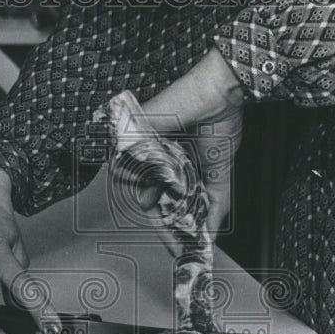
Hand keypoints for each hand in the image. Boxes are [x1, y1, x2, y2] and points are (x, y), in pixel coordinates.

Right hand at [141, 46, 243, 237]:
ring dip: (192, 225)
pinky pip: (218, 197)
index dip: (148, 206)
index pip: (146, 186)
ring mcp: (199, 167)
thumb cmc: (187, 96)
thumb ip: (132, 141)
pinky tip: (211, 235)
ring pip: (193, 202)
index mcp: (155, 151)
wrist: (223, 86)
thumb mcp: (152, 121)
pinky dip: (215, 216)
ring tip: (192, 247)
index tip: (150, 222)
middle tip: (174, 245)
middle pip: (170, 199)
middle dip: (171, 223)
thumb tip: (112, 159)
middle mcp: (176, 161)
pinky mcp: (220, 169)